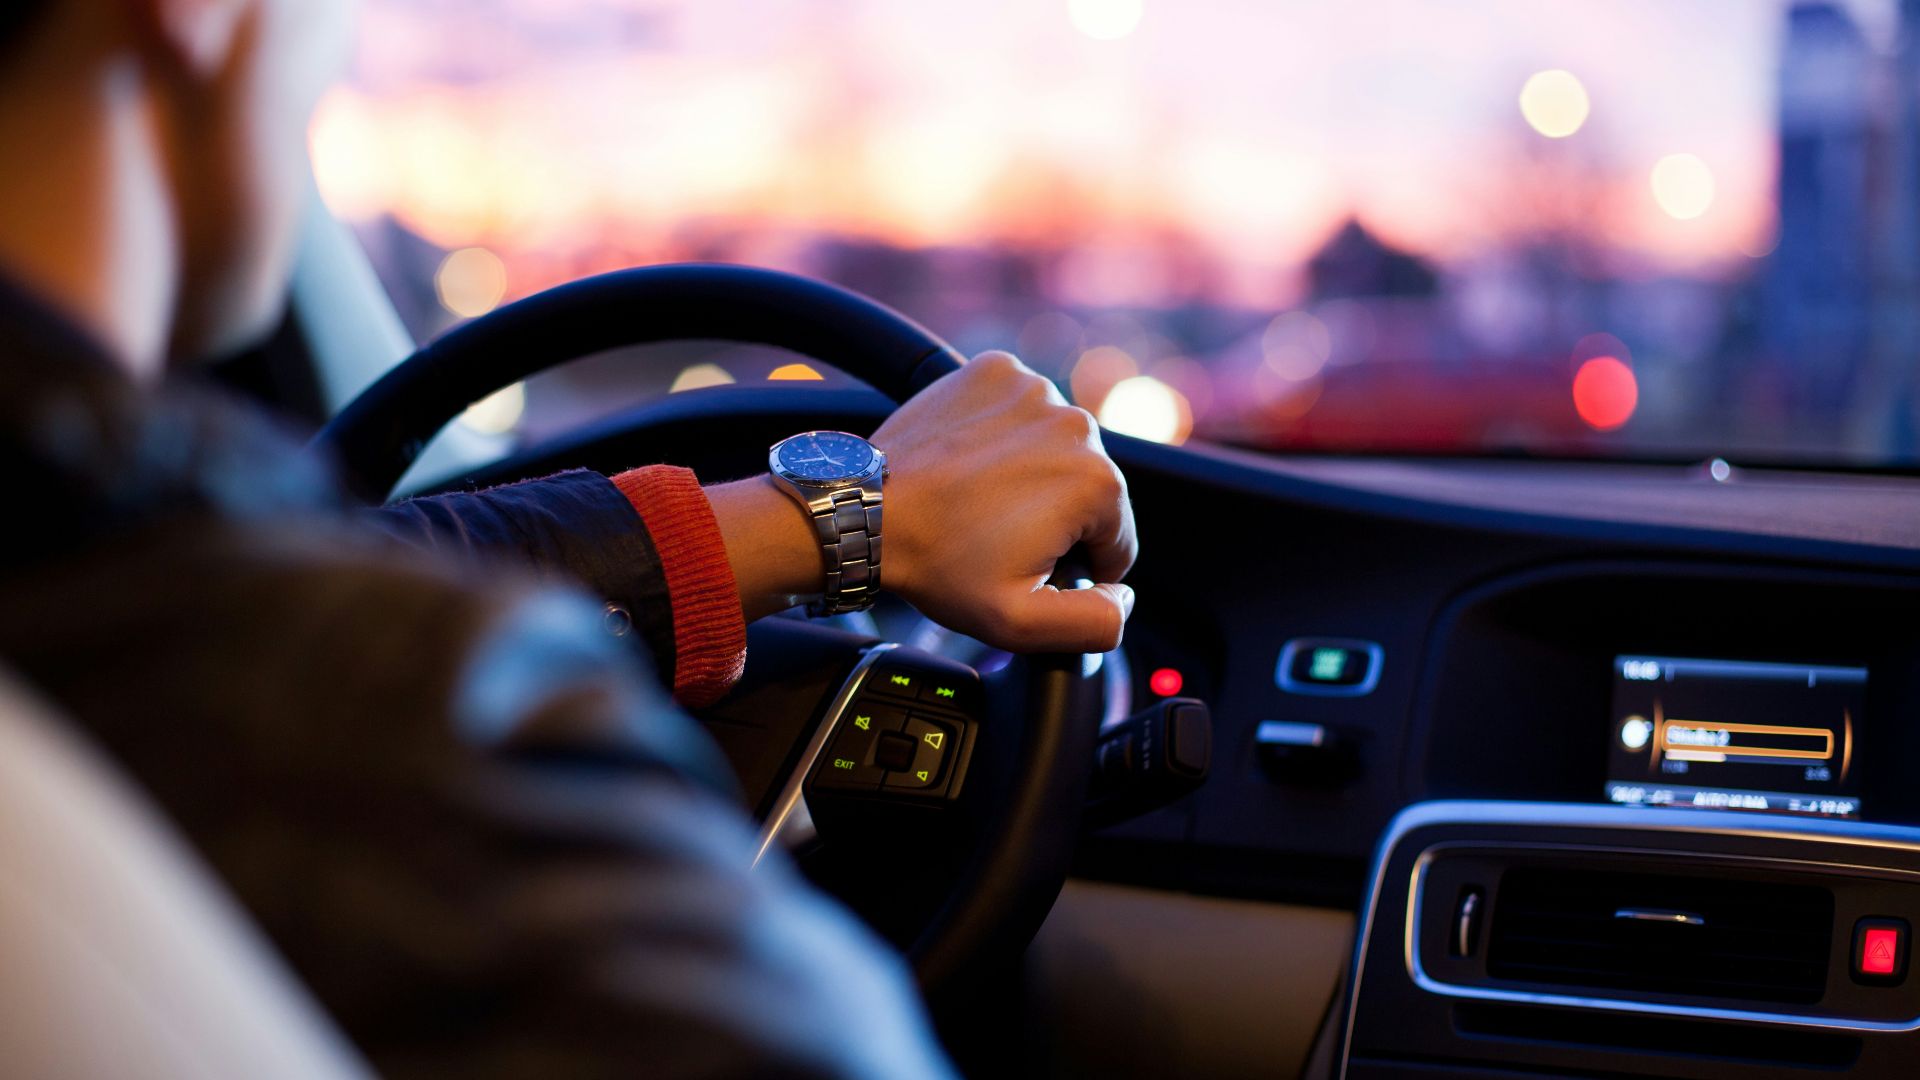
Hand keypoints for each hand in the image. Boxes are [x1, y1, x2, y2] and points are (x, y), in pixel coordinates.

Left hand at [707, 351, 1136, 651]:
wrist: (866, 511)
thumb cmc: (938, 564)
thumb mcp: (1022, 623)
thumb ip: (1096, 622)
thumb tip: (1125, 596)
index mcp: (1097, 483)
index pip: (1117, 539)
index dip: (1077, 566)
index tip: (1028, 566)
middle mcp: (1076, 423)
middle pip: (1089, 488)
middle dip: (1055, 517)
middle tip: (996, 537)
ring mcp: (1034, 388)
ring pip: (1056, 447)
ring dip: (1032, 473)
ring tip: (980, 500)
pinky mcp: (996, 370)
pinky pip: (1021, 409)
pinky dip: (1005, 433)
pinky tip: (972, 463)